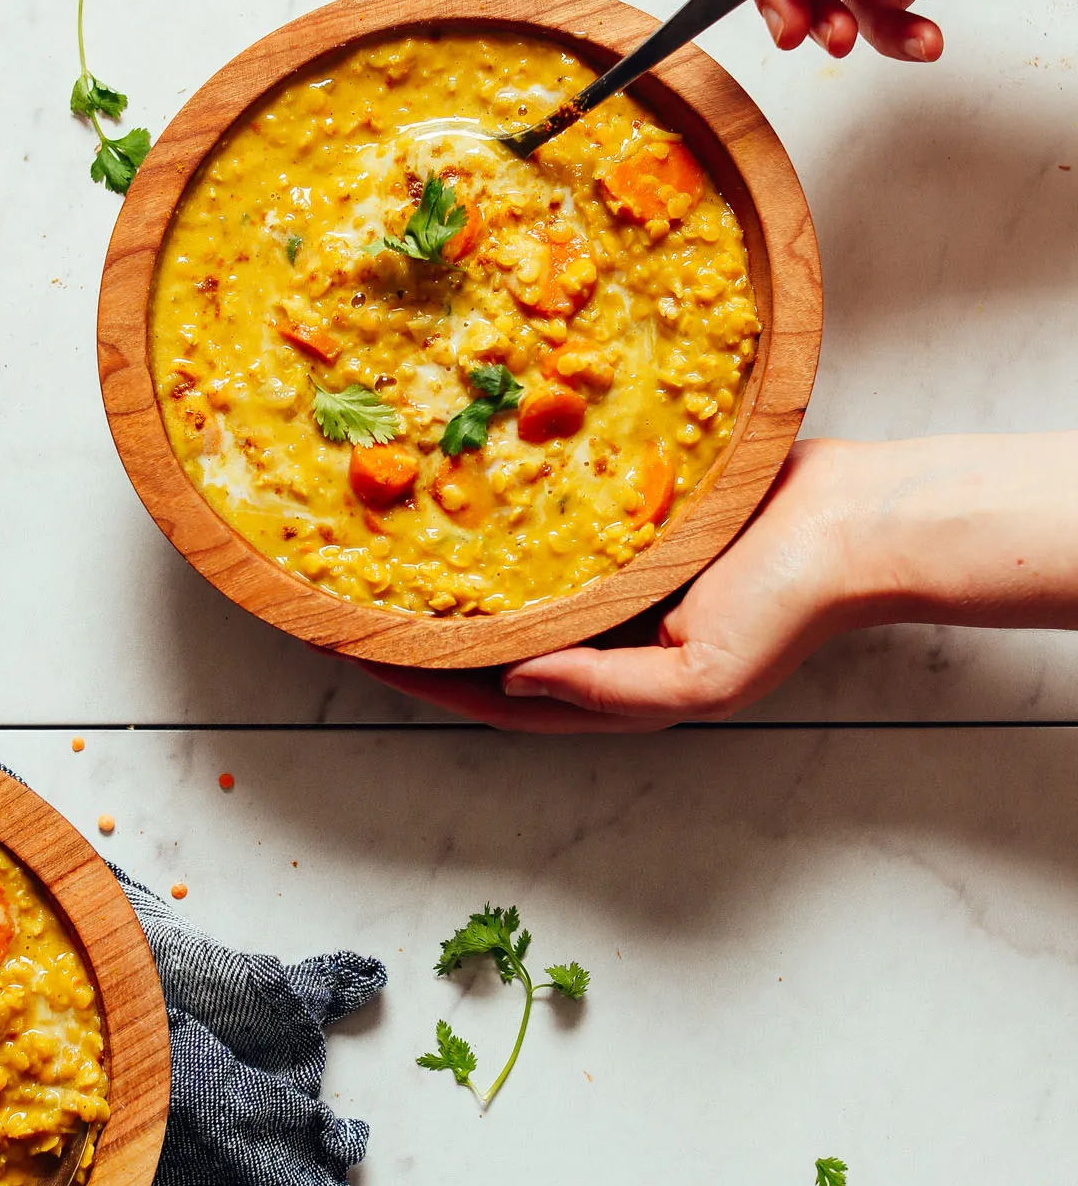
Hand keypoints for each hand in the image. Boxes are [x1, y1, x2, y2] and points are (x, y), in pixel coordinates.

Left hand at [357, 434, 1077, 731]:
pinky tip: (450, 491)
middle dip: (405, 630)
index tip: (337, 647)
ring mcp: (608, 591)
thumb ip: (607, 689)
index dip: (408, 677)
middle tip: (328, 593)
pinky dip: (491, 527)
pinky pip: (539, 537)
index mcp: (607, 690)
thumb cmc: (793, 603)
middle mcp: (596, 645)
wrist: (857, 518)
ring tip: (368, 546)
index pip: (481, 694)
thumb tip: (512, 680)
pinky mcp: (623, 535)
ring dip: (440, 577)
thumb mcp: (704, 673)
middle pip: (477, 647)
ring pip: (501, 592)